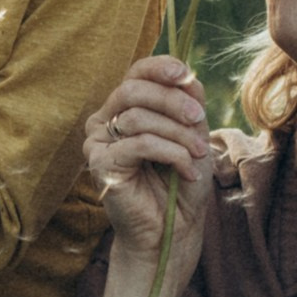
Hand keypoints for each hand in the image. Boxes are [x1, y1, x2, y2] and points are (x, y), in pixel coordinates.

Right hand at [82, 55, 215, 285]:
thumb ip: (188, 103)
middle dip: (172, 101)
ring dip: (178, 134)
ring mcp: (97, 142)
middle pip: (133, 90)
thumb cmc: (180, 182)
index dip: (159, 68)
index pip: (135, 74)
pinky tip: (186, 171)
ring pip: (139, 118)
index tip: (185, 74)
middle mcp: (104, 121)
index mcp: (124, 109)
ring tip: (199, 155)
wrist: (173, 228)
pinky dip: (171, 154)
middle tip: (200, 119)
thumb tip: (187, 74)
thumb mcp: (191, 134)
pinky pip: (139, 144)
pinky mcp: (99, 163)